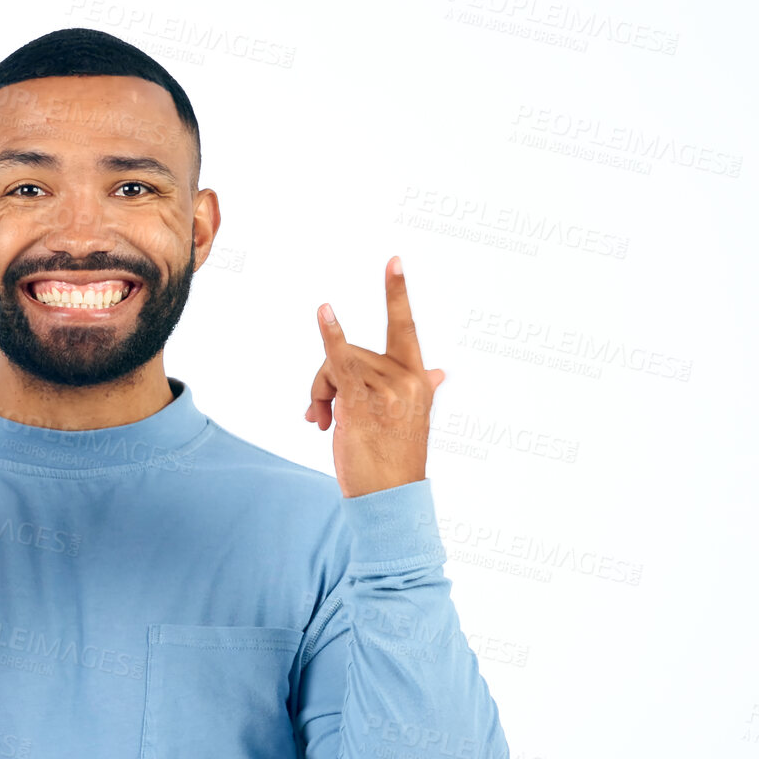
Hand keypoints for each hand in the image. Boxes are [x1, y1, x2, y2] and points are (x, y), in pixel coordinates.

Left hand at [304, 255, 446, 497]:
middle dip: (325, 380)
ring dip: (318, 393)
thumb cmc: (395, 461)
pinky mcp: (364, 402)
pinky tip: (325, 311)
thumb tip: (440, 370)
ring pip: (336, 365)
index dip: (397, 292)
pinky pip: (340, 361)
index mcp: (419, 379)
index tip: (393, 260)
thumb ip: (422, 387)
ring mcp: (387, 389)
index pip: (406, 327)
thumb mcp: (411, 418)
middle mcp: (407, 379)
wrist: (390, 498)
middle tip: (318, 417)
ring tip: (321, 423)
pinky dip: (331, 335)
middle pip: (351, 352)